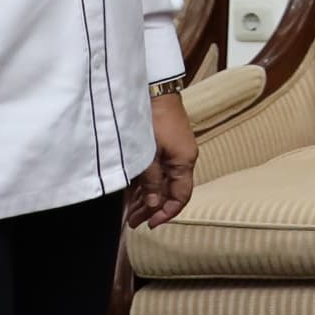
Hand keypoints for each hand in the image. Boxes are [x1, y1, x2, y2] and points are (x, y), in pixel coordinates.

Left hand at [126, 90, 194, 228]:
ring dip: (147, 199)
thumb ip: (151, 180)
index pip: (180, 196)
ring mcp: (173, 153)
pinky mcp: (163, 147)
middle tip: (133, 222)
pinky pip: (157, 173)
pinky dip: (146, 185)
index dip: (167, 212)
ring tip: (130, 213)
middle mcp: (182, 160)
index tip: (151, 224)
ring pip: (162, 184)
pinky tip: (132, 195)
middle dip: (152, 209)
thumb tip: (153, 203)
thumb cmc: (154, 119)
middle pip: (170, 192)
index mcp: (184, 162)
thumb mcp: (149, 153)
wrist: (155, 90)